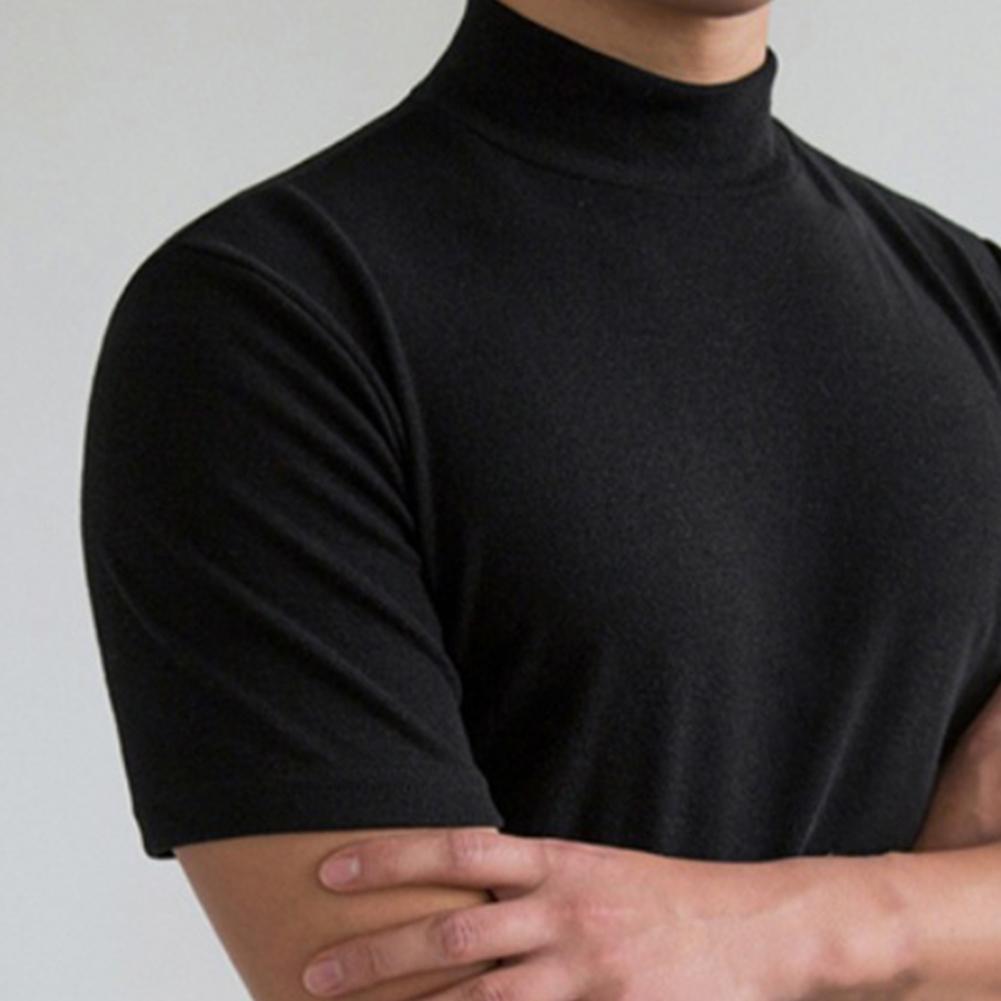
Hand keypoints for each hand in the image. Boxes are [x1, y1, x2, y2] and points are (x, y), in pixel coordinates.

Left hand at [302, 827, 831, 1000]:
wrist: (755, 927)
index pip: (458, 849)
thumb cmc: (663, 897)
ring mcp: (585, 967)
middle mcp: (561, 909)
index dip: (391, 856)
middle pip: (452, 930)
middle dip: (377, 956)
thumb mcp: (594, 869)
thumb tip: (463, 885)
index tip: (333, 867)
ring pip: (480, 997)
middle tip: (314, 973)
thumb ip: (532, 880)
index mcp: (556, 861)